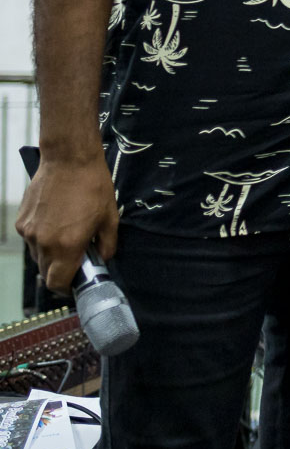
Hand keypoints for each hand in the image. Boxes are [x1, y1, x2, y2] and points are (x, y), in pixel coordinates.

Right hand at [17, 153, 118, 293]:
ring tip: (67, 237)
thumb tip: (102, 259)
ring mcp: (29, 232)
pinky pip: (31, 240)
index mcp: (66, 246)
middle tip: (76, 260)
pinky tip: (55, 223)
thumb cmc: (93, 187)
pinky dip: (42, 239)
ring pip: (37, 256)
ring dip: (50, 256)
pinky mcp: (21, 221)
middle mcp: (43, 243)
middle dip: (60, 272)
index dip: (66, 288)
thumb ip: (107, 245)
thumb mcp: (110, 218)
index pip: (57, 283)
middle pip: (46, 272)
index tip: (75, 284)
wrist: (68, 160)